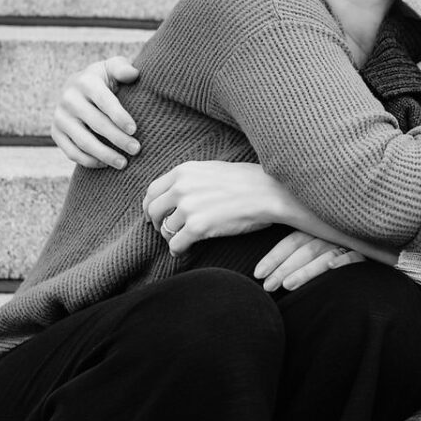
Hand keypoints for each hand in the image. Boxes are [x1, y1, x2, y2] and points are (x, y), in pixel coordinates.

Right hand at [50, 56, 140, 168]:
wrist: (79, 89)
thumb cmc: (105, 79)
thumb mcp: (113, 67)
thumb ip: (123, 68)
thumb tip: (133, 74)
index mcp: (86, 81)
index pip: (104, 101)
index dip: (118, 116)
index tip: (134, 130)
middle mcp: (69, 99)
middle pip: (96, 123)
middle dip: (118, 138)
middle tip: (136, 149)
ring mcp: (60, 117)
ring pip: (83, 141)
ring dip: (104, 154)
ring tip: (123, 163)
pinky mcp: (56, 133)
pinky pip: (71, 152)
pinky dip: (89, 161)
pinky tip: (106, 164)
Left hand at [143, 161, 285, 255]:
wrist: (270, 193)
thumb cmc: (249, 181)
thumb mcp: (213, 169)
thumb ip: (192, 179)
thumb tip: (178, 192)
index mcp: (184, 171)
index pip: (153, 191)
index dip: (150, 205)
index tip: (154, 214)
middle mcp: (181, 188)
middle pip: (154, 211)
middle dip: (157, 223)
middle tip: (164, 230)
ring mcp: (188, 208)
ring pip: (165, 229)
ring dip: (171, 237)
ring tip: (180, 241)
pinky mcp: (198, 227)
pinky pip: (176, 244)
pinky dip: (177, 250)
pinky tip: (183, 251)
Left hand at [254, 230, 364, 291]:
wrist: (371, 260)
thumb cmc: (331, 260)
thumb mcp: (311, 254)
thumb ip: (295, 257)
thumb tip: (264, 274)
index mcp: (316, 230)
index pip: (292, 241)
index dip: (274, 257)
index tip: (258, 274)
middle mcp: (331, 235)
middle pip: (305, 249)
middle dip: (284, 268)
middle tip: (269, 286)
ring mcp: (348, 244)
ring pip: (324, 254)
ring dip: (306, 270)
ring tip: (288, 285)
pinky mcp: (365, 254)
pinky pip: (353, 256)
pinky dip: (342, 260)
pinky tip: (331, 267)